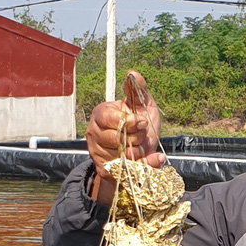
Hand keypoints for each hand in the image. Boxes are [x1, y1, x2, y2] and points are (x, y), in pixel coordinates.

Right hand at [85, 70, 163, 203]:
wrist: (141, 151)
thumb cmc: (140, 126)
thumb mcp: (142, 105)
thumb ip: (137, 91)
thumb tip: (133, 74)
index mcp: (101, 114)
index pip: (110, 118)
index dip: (130, 121)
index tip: (142, 122)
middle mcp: (94, 134)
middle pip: (116, 138)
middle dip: (136, 138)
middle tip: (142, 135)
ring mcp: (97, 153)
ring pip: (121, 156)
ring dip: (140, 152)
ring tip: (141, 147)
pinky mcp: (105, 170)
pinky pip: (126, 170)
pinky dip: (145, 165)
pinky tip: (152, 159)